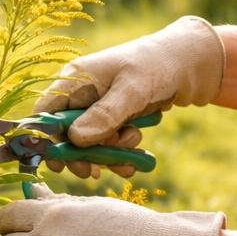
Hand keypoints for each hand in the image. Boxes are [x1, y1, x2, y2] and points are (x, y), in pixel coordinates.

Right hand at [37, 16, 224, 178]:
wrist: (191, 63)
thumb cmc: (158, 66)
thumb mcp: (132, 90)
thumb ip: (105, 114)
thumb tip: (76, 139)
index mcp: (75, 79)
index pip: (45, 113)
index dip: (47, 139)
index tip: (59, 163)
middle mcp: (81, 94)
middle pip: (65, 133)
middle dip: (81, 154)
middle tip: (92, 172)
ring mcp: (97, 107)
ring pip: (89, 143)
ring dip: (106, 155)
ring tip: (128, 158)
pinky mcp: (113, 118)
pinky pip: (107, 144)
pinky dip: (118, 154)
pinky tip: (133, 161)